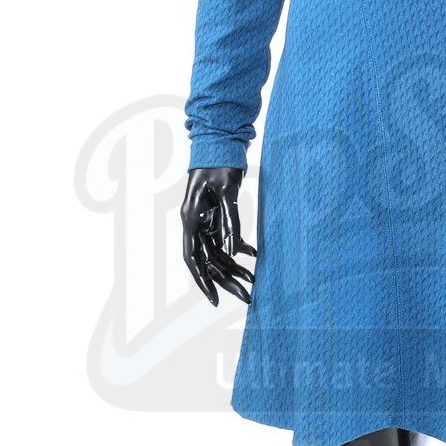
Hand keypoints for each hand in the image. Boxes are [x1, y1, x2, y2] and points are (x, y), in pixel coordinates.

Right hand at [181, 167, 254, 305]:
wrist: (220, 145)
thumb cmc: (220, 164)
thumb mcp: (228, 191)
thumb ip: (230, 221)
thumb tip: (235, 252)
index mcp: (191, 219)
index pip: (193, 259)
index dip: (203, 281)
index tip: (215, 300)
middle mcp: (195, 225)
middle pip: (209, 262)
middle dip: (227, 281)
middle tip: (248, 297)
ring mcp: (205, 223)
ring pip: (218, 254)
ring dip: (236, 268)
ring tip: (255, 280)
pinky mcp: (215, 219)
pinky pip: (225, 242)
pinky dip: (239, 250)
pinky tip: (254, 256)